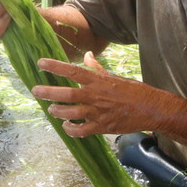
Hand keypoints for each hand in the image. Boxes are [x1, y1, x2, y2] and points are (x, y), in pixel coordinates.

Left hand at [31, 52, 165, 137]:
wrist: (151, 109)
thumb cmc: (133, 91)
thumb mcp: (114, 76)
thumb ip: (97, 68)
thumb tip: (87, 56)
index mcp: (98, 81)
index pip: (73, 71)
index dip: (55, 66)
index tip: (41, 63)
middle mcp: (95, 96)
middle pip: (67, 94)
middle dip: (48, 92)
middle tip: (35, 91)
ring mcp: (98, 112)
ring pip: (71, 113)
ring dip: (58, 111)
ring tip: (51, 110)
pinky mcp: (102, 127)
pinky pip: (81, 131)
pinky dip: (71, 129)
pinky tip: (66, 125)